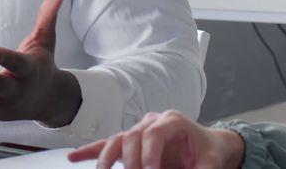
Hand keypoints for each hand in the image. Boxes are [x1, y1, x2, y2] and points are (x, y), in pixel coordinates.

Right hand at [68, 110, 245, 168]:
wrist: (207, 147)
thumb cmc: (208, 153)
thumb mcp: (211, 163)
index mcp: (173, 121)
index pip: (154, 132)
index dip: (149, 153)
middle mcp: (152, 122)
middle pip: (132, 136)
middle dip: (130, 161)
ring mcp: (139, 131)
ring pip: (117, 140)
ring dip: (106, 158)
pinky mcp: (130, 143)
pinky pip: (108, 145)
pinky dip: (91, 151)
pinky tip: (74, 157)